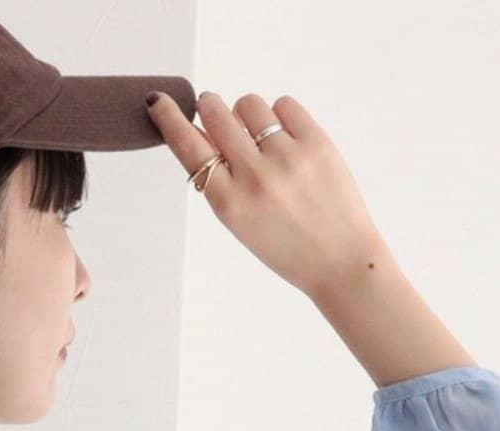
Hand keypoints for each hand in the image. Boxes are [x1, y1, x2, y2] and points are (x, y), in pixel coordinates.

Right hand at [148, 90, 388, 298]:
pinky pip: (284, 104)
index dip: (171, 120)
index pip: (189, 149)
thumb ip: (219, 182)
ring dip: (246, 113)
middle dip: (209, 106)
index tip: (159, 101)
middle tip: (211, 107)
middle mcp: (255, 177)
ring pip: (249, 105)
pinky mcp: (316, 142)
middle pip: (217, 115)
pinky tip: (285, 137)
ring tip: (259, 136)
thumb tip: (200, 134)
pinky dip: (280, 114)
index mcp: (230, 204)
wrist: (339, 259)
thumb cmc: (286, 246)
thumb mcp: (240, 222)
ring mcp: (287, 158)